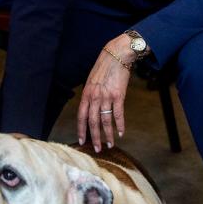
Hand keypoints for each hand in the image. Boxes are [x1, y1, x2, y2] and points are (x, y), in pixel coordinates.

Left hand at [77, 35, 134, 151]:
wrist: (117, 55)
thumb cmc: (104, 67)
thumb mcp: (91, 80)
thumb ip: (90, 94)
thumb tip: (91, 107)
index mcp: (86, 94)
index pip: (81, 116)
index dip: (81, 130)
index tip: (82, 140)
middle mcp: (94, 97)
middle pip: (93, 122)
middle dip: (94, 137)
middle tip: (96, 149)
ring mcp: (106, 97)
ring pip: (105, 121)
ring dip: (107, 135)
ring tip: (110, 144)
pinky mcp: (118, 96)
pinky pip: (118, 114)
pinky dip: (120, 125)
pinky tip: (121, 133)